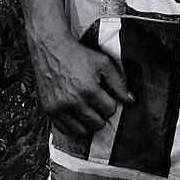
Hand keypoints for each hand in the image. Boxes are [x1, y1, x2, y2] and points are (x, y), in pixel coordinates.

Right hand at [27, 21, 133, 135]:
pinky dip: (72, 125)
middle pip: (97, 123)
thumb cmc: (77, 55)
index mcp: (88, 89)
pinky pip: (65, 129)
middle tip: (97, 104)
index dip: (110, 104)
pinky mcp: (48, 110)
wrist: (50, 49)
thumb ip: (118, 82)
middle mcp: (73, 101)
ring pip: (82, 130)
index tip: (105, 97)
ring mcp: (59, 107)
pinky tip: (75, 114)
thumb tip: (130, 99)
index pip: (109, 110)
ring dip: (88, 122)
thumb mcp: (103, 63)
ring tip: (88, 111)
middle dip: (101, 114)